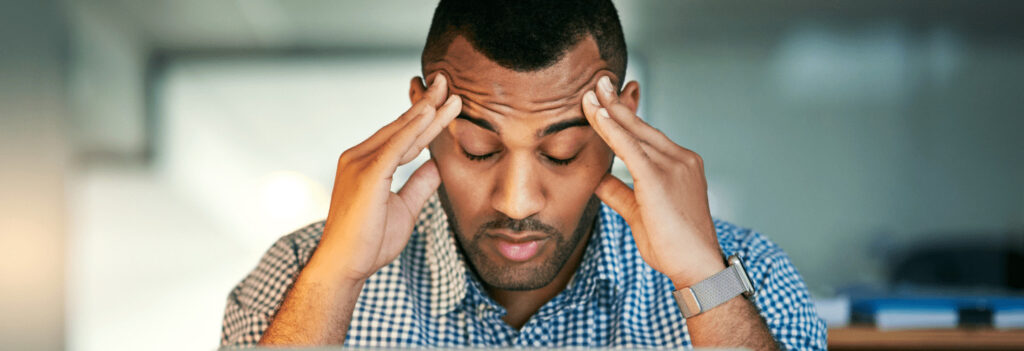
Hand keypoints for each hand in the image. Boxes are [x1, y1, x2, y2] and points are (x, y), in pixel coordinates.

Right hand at [310, 75, 461, 283]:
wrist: (345, 266)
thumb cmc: (370, 242)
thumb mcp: (405, 209)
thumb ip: (419, 185)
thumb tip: (436, 165)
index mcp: (367, 164)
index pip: (403, 136)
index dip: (425, 119)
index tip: (445, 101)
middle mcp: (359, 157)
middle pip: (401, 126)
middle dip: (427, 104)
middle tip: (446, 81)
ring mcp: (359, 163)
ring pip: (400, 132)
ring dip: (426, 111)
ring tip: (448, 92)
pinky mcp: (366, 175)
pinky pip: (394, 147)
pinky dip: (412, 130)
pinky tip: (429, 113)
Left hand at [581, 76, 724, 288]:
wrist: (696, 266)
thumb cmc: (672, 245)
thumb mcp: (639, 212)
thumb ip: (618, 192)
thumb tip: (596, 179)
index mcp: (680, 164)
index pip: (647, 135)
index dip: (627, 116)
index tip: (610, 98)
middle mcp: (680, 159)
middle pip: (641, 126)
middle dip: (617, 103)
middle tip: (598, 81)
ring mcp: (673, 166)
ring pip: (634, 133)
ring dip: (610, 111)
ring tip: (592, 91)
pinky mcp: (659, 179)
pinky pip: (630, 149)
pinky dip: (612, 131)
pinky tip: (598, 116)